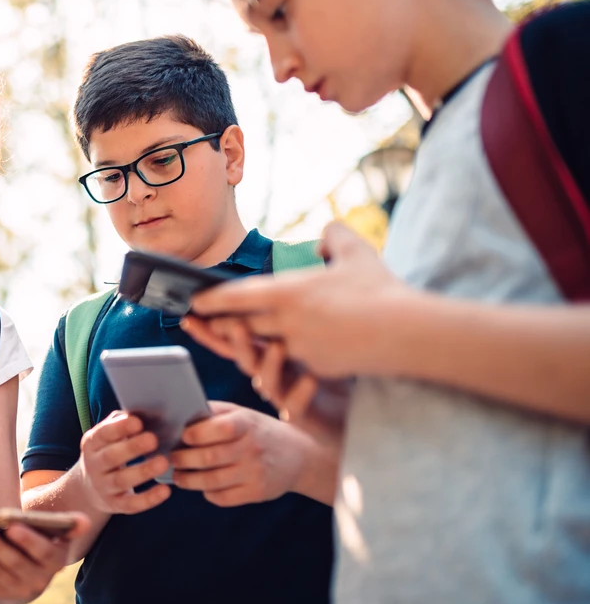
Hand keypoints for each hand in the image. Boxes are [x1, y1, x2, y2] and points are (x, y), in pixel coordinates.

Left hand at [0, 513, 89, 603]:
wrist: (32, 566)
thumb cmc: (43, 538)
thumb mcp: (58, 532)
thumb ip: (69, 524)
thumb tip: (84, 522)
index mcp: (55, 561)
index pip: (43, 551)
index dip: (28, 540)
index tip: (12, 526)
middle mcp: (39, 580)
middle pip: (14, 563)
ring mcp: (18, 589)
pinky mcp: (0, 592)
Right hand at [78, 411, 170, 514]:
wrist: (87, 488)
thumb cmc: (106, 452)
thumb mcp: (106, 437)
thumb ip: (120, 424)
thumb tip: (143, 412)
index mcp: (92, 443)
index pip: (102, 434)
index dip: (119, 428)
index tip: (138, 422)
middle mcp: (94, 465)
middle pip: (111, 457)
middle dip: (132, 448)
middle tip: (153, 439)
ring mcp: (103, 487)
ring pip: (121, 481)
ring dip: (142, 471)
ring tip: (163, 462)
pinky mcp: (115, 505)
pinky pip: (131, 504)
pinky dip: (148, 499)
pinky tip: (166, 490)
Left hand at [168, 401, 318, 505]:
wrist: (299, 455)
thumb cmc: (259, 430)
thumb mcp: (243, 413)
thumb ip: (214, 412)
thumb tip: (180, 415)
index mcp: (247, 423)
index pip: (219, 428)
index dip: (195, 434)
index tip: (181, 436)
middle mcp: (253, 448)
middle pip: (209, 458)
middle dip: (183, 459)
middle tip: (170, 458)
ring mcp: (256, 472)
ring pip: (212, 481)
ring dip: (189, 480)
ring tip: (178, 476)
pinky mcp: (258, 492)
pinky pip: (224, 497)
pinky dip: (208, 493)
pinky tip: (202, 487)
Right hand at [182, 310, 351, 443]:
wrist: (340, 419)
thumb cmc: (325, 379)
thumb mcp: (301, 345)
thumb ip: (278, 327)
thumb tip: (261, 296)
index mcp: (263, 355)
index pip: (229, 341)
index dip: (209, 331)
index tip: (189, 318)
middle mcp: (266, 375)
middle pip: (243, 358)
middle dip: (236, 342)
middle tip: (235, 325)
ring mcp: (280, 394)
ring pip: (265, 382)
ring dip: (268, 364)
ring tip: (277, 346)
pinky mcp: (299, 414)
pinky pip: (295, 405)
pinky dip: (300, 392)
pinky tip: (310, 379)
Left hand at [187, 222, 413, 379]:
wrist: (407, 333)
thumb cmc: (381, 289)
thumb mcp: (356, 251)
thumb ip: (334, 235)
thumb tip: (322, 237)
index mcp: (289, 293)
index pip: (238, 297)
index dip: (214, 300)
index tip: (195, 301)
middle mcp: (288, 323)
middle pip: (243, 326)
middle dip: (223, 325)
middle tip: (202, 322)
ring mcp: (301, 349)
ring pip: (265, 346)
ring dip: (250, 342)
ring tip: (237, 335)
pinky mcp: (316, 368)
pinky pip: (291, 362)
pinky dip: (282, 357)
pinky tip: (278, 354)